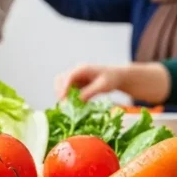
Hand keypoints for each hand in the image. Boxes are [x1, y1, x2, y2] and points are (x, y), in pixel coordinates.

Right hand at [55, 62, 171, 103]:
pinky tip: (73, 106)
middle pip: (60, 80)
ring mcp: (75, 78)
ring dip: (62, 95)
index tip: (62, 99)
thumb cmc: (111, 79)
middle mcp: (76, 72)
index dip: (63, 88)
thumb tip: (78, 100)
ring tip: (68, 107)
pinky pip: (67, 91)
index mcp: (82, 69)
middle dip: (60, 92)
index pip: (68, 77)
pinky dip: (67, 98)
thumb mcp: (103, 86)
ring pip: (61, 85)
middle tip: (64, 105)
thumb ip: (90, 92)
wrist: (117, 76)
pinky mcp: (76, 84)